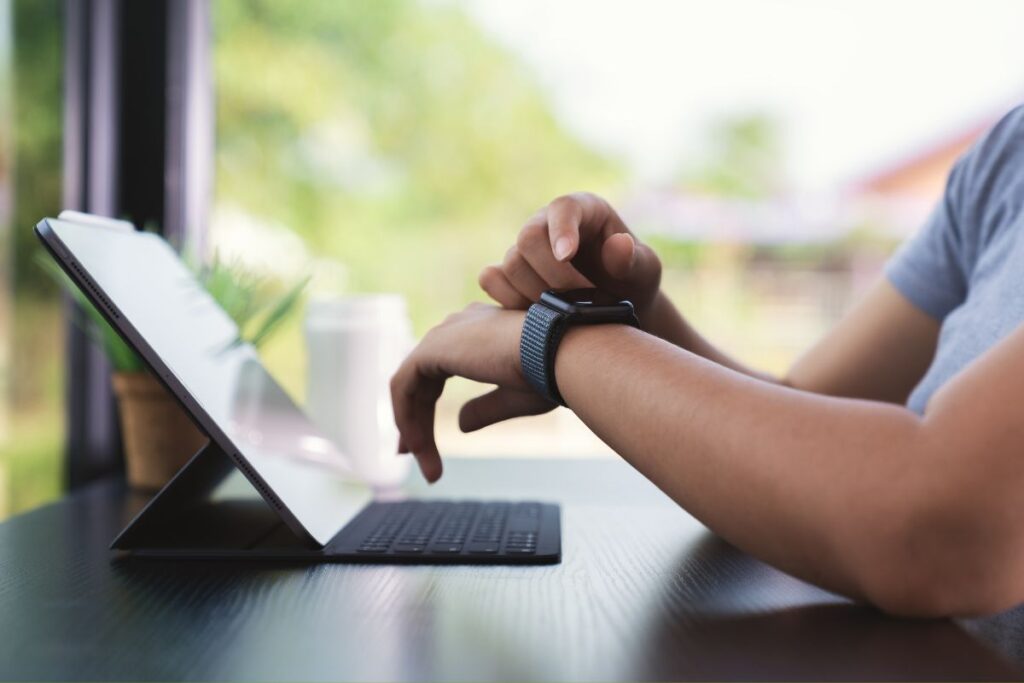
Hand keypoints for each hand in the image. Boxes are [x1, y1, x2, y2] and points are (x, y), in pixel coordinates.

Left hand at [390, 303, 553, 481]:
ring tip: (424, 463)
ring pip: (411, 385)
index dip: (429, 407)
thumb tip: (459, 425)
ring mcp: (444, 334)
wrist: (559, 352)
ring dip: (413, 426)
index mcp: (481, 332)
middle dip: (416, 420)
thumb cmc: (552, 372)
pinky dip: (405, 416)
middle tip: (413, 457)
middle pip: (423, 380)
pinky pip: (403, 385)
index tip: (426, 443)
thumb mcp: (515, 397)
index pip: (441, 370)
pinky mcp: (432, 348)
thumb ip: (484, 408)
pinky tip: (416, 445)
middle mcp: (459, 327)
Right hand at [478, 192, 662, 321]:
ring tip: (566, 313)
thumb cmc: (632, 283)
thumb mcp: (645, 272)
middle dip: (552, 275)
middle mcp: (548, 223)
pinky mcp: (507, 273)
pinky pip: (491, 279)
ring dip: (536, 294)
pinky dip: (508, 299)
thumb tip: (618, 245)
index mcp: (584, 211)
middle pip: (528, 237)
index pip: (563, 207)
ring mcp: (524, 249)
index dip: (561, 230)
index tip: (566, 256)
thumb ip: (634, 260)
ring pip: (511, 264)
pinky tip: (535, 315)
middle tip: (578, 302)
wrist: (613, 309)